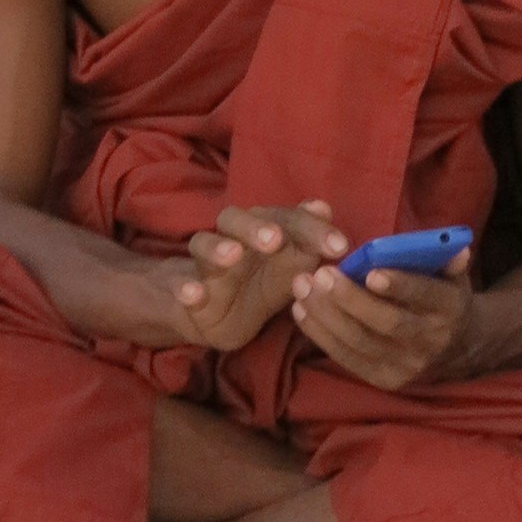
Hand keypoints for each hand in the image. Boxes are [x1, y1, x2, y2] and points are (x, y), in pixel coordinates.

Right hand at [163, 199, 345, 354]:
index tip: (339, 248)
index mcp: (264, 226)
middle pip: (236, 219)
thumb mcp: (291, 264)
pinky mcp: (190, 293)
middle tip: (275, 240)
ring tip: (232, 256)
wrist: (223, 315)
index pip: (288, 219)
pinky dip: (185, 289)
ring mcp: (208, 264)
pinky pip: (181, 287)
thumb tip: (323, 207)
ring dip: (217, 248)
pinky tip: (192, 292)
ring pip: (204, 244)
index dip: (313, 230)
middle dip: (255, 226)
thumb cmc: (265, 281)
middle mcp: (233, 237)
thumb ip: (308, 240)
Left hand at [290, 248, 479, 393]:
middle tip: (322, 274)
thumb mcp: (454, 276)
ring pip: (360, 342)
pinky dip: (320, 335)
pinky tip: (301, 311)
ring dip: (326, 315)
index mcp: (451, 309)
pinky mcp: (382, 380)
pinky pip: (346, 358)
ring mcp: (404, 367)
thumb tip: (454, 248)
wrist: (455, 350)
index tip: (371, 271)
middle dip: (350, 299)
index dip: (399, 285)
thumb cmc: (445, 298)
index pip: (425, 296)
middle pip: (386, 323)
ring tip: (303, 288)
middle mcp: (429, 342)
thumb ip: (450, 260)